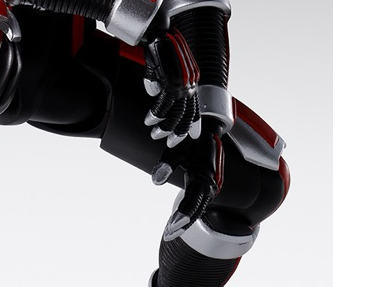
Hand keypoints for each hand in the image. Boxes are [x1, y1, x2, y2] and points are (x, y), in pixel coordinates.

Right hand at [142, 30, 200, 146]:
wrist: (156, 28)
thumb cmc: (159, 42)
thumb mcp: (162, 64)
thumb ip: (160, 79)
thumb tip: (153, 91)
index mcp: (190, 77)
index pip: (195, 105)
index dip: (194, 122)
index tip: (192, 135)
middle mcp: (189, 81)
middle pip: (188, 113)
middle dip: (180, 131)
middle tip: (171, 143)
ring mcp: (181, 81)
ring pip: (177, 112)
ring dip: (166, 127)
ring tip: (156, 134)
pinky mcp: (170, 79)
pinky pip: (164, 103)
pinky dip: (157, 114)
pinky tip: (149, 119)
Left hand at [152, 124, 224, 240]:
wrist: (208, 130)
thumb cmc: (192, 139)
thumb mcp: (177, 148)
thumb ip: (167, 164)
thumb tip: (155, 181)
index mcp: (204, 178)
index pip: (192, 203)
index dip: (182, 217)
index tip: (171, 228)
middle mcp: (210, 186)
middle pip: (196, 210)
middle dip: (182, 224)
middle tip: (168, 234)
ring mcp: (210, 187)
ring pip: (198, 208)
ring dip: (185, 220)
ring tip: (170, 231)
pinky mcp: (207, 185)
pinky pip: (199, 201)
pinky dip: (190, 211)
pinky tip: (179, 219)